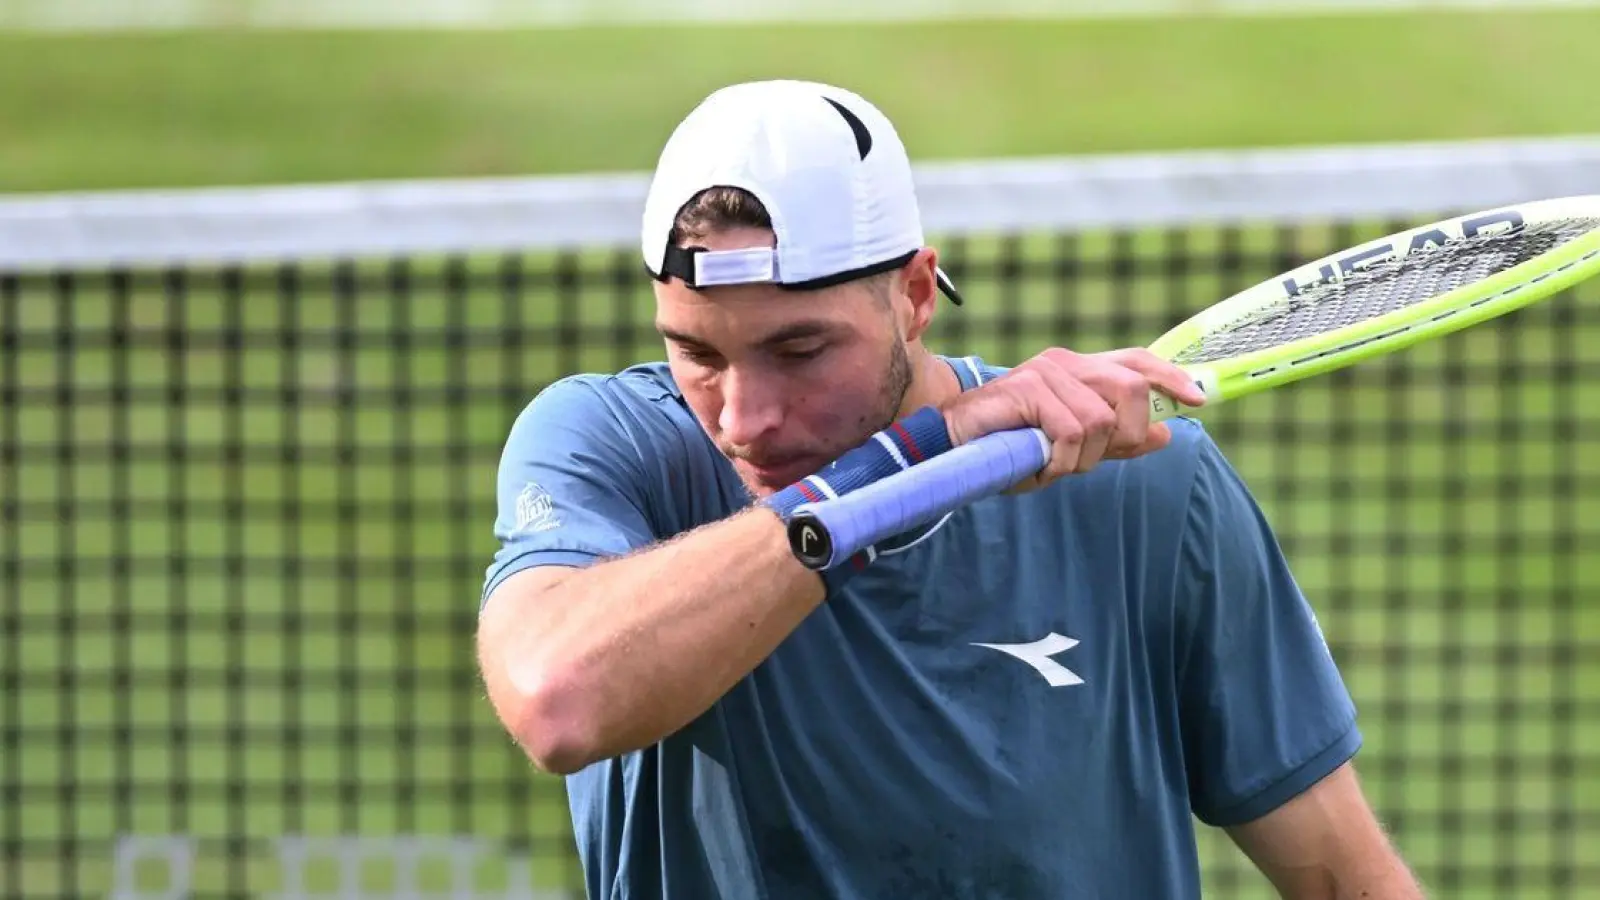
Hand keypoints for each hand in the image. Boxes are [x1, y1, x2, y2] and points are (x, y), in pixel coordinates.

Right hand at [939, 348, 1205, 492]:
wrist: (951, 448)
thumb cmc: (1007, 448)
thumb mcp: (1071, 449)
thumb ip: (1116, 440)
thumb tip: (1163, 434)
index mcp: (1078, 370)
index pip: (1136, 362)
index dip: (1170, 378)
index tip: (1197, 400)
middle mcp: (1065, 363)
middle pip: (1130, 391)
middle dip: (1123, 436)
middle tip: (1089, 459)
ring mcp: (1045, 373)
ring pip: (1101, 421)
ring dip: (1081, 458)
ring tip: (1050, 463)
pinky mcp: (1028, 389)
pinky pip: (1071, 432)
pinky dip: (1059, 461)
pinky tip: (1037, 464)